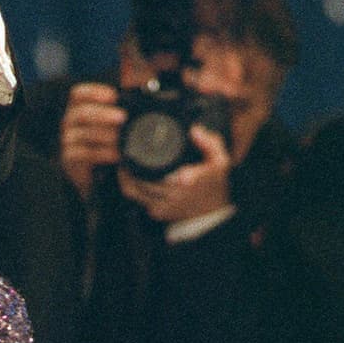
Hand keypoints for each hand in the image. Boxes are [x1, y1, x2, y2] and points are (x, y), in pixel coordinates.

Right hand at [60, 81, 124, 199]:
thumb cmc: (104, 141)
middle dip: (103, 114)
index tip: (113, 96)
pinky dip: (102, 153)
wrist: (94, 172)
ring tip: (120, 138)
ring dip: (104, 135)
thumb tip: (139, 92)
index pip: (78, 94)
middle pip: (81, 113)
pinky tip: (116, 154)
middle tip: (122, 117)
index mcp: (78, 107)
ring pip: (83, 134)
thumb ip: (119, 109)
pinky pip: (84, 153)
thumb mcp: (111, 123)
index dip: (94, 92)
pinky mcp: (69, 158)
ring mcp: (68, 140)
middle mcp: (70, 122)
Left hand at [117, 124, 232, 225]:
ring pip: (135, 191)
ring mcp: (164, 205)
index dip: (140, 163)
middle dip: (129, 167)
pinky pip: (137, 200)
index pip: (157, 172)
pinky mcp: (158, 212)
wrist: (212, 211)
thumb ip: (210, 143)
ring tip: (124, 163)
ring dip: (126, 177)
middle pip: (139, 180)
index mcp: (186, 180)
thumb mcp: (219, 160)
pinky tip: (129, 176)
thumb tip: (194, 130)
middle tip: (125, 153)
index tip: (132, 152)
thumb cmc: (214, 183)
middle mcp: (173, 194)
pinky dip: (130, 188)